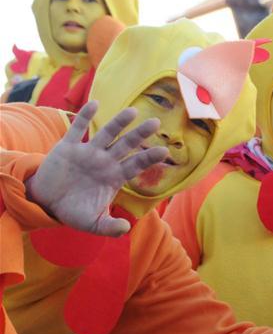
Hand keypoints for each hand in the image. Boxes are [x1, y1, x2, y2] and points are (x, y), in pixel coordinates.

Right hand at [25, 101, 167, 235]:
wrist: (46, 202)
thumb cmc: (74, 211)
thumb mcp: (93, 223)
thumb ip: (110, 227)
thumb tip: (126, 229)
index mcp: (114, 177)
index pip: (136, 165)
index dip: (149, 158)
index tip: (164, 151)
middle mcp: (104, 162)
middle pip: (126, 145)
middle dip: (140, 134)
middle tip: (156, 122)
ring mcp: (87, 153)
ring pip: (106, 133)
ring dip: (118, 122)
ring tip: (133, 111)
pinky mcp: (67, 148)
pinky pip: (77, 129)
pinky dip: (85, 116)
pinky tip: (95, 104)